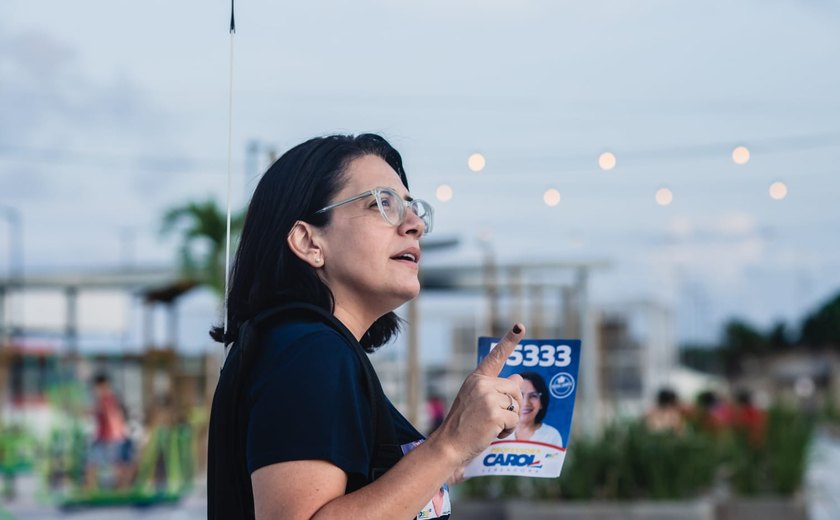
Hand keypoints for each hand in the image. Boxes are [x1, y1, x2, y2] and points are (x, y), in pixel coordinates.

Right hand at [431, 323, 525, 462]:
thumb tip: (517, 378)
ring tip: (491, 427)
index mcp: (476, 379)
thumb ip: (497, 390)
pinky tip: (492, 433)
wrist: (450, 444)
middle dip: (512, 406)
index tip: (519, 327)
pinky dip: (508, 430)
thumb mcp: (479, 402)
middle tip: (496, 419)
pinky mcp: (494, 413)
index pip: (495, 357)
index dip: (509, 341)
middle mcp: (482, 384)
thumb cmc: (464, 425)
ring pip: (516, 405)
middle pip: (514, 389)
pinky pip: (514, 419)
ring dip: (509, 420)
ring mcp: (488, 397)